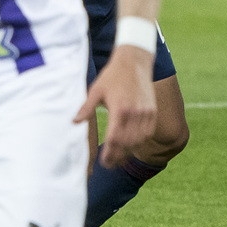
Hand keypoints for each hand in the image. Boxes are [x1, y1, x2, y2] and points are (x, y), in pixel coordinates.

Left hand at [75, 46, 156, 167]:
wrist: (134, 62)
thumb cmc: (112, 76)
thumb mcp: (96, 90)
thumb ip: (86, 107)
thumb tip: (74, 122)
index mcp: (120, 108)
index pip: (115, 138)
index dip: (109, 153)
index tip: (103, 161)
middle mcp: (135, 112)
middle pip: (127, 142)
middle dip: (118, 156)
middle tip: (109, 165)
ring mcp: (146, 112)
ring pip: (139, 139)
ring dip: (129, 151)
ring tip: (119, 158)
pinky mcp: (152, 110)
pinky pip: (148, 132)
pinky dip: (140, 141)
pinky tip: (131, 146)